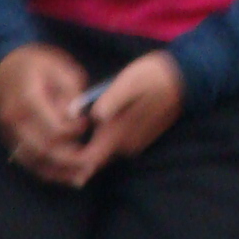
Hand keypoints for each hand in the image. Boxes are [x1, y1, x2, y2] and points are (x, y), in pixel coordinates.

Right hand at [0, 44, 89, 182]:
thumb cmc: (33, 65)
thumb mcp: (57, 67)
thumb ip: (70, 91)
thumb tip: (76, 116)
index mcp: (27, 99)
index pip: (54, 127)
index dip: (74, 131)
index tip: (87, 123)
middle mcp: (14, 120)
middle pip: (44, 150)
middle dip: (71, 160)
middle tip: (93, 159)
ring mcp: (8, 133)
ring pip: (35, 161)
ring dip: (60, 172)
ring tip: (84, 174)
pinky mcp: (8, 141)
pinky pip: (27, 163)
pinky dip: (47, 172)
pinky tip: (67, 176)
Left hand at [60, 51, 185, 187]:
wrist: (186, 78)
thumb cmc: (154, 77)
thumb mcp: (128, 83)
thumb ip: (109, 101)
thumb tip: (90, 115)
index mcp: (121, 133)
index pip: (90, 160)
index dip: (70, 162)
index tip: (54, 152)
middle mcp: (127, 144)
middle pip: (95, 160)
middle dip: (75, 158)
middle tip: (52, 149)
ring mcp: (136, 143)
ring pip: (105, 153)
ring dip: (88, 150)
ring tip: (65, 142)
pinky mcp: (141, 136)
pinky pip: (116, 146)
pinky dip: (101, 143)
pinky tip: (90, 130)